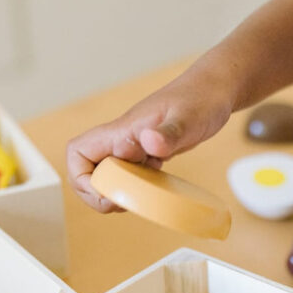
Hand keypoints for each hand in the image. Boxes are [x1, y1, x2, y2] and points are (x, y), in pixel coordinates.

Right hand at [66, 76, 231, 212]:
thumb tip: (148, 142)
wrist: (215, 90)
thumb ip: (168, 133)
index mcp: (122, 130)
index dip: (83, 178)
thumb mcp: (189, 119)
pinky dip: (137, 188)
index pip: (78, 152)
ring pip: (108, 175)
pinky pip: (130, 175)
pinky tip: (158, 186)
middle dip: (99, 194)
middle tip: (126, 202)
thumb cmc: (201, 99)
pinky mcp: (148, 153)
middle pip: (88, 170)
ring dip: (118, 193)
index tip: (108, 190)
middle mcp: (122, 138)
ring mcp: (134, 146)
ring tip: (142, 196)